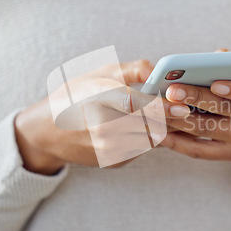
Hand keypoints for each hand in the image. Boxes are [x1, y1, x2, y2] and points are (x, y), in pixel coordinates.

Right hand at [15, 60, 189, 174]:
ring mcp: (107, 148)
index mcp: (97, 99)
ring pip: (150, 139)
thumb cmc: (76, 95)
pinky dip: (148, 137)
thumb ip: (132, 69)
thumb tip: (160, 70)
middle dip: (169, 119)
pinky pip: (142, 149)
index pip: (134, 105)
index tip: (182, 107)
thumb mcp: (99, 73)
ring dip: (160, 128)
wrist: (48, 131)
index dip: (161, 107)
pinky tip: (142, 127)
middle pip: (149, 126)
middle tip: (182, 109)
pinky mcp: (113, 161)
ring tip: (162, 116)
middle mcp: (101, 127)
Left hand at [161, 65, 230, 181]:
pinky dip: (179, 143)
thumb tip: (215, 54)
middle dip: (194, 99)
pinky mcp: (228, 154)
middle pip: (221, 110)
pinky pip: (201, 151)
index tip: (214, 82)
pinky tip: (160, 133)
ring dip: (178, 119)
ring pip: (206, 130)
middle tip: (171, 90)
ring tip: (157, 108)